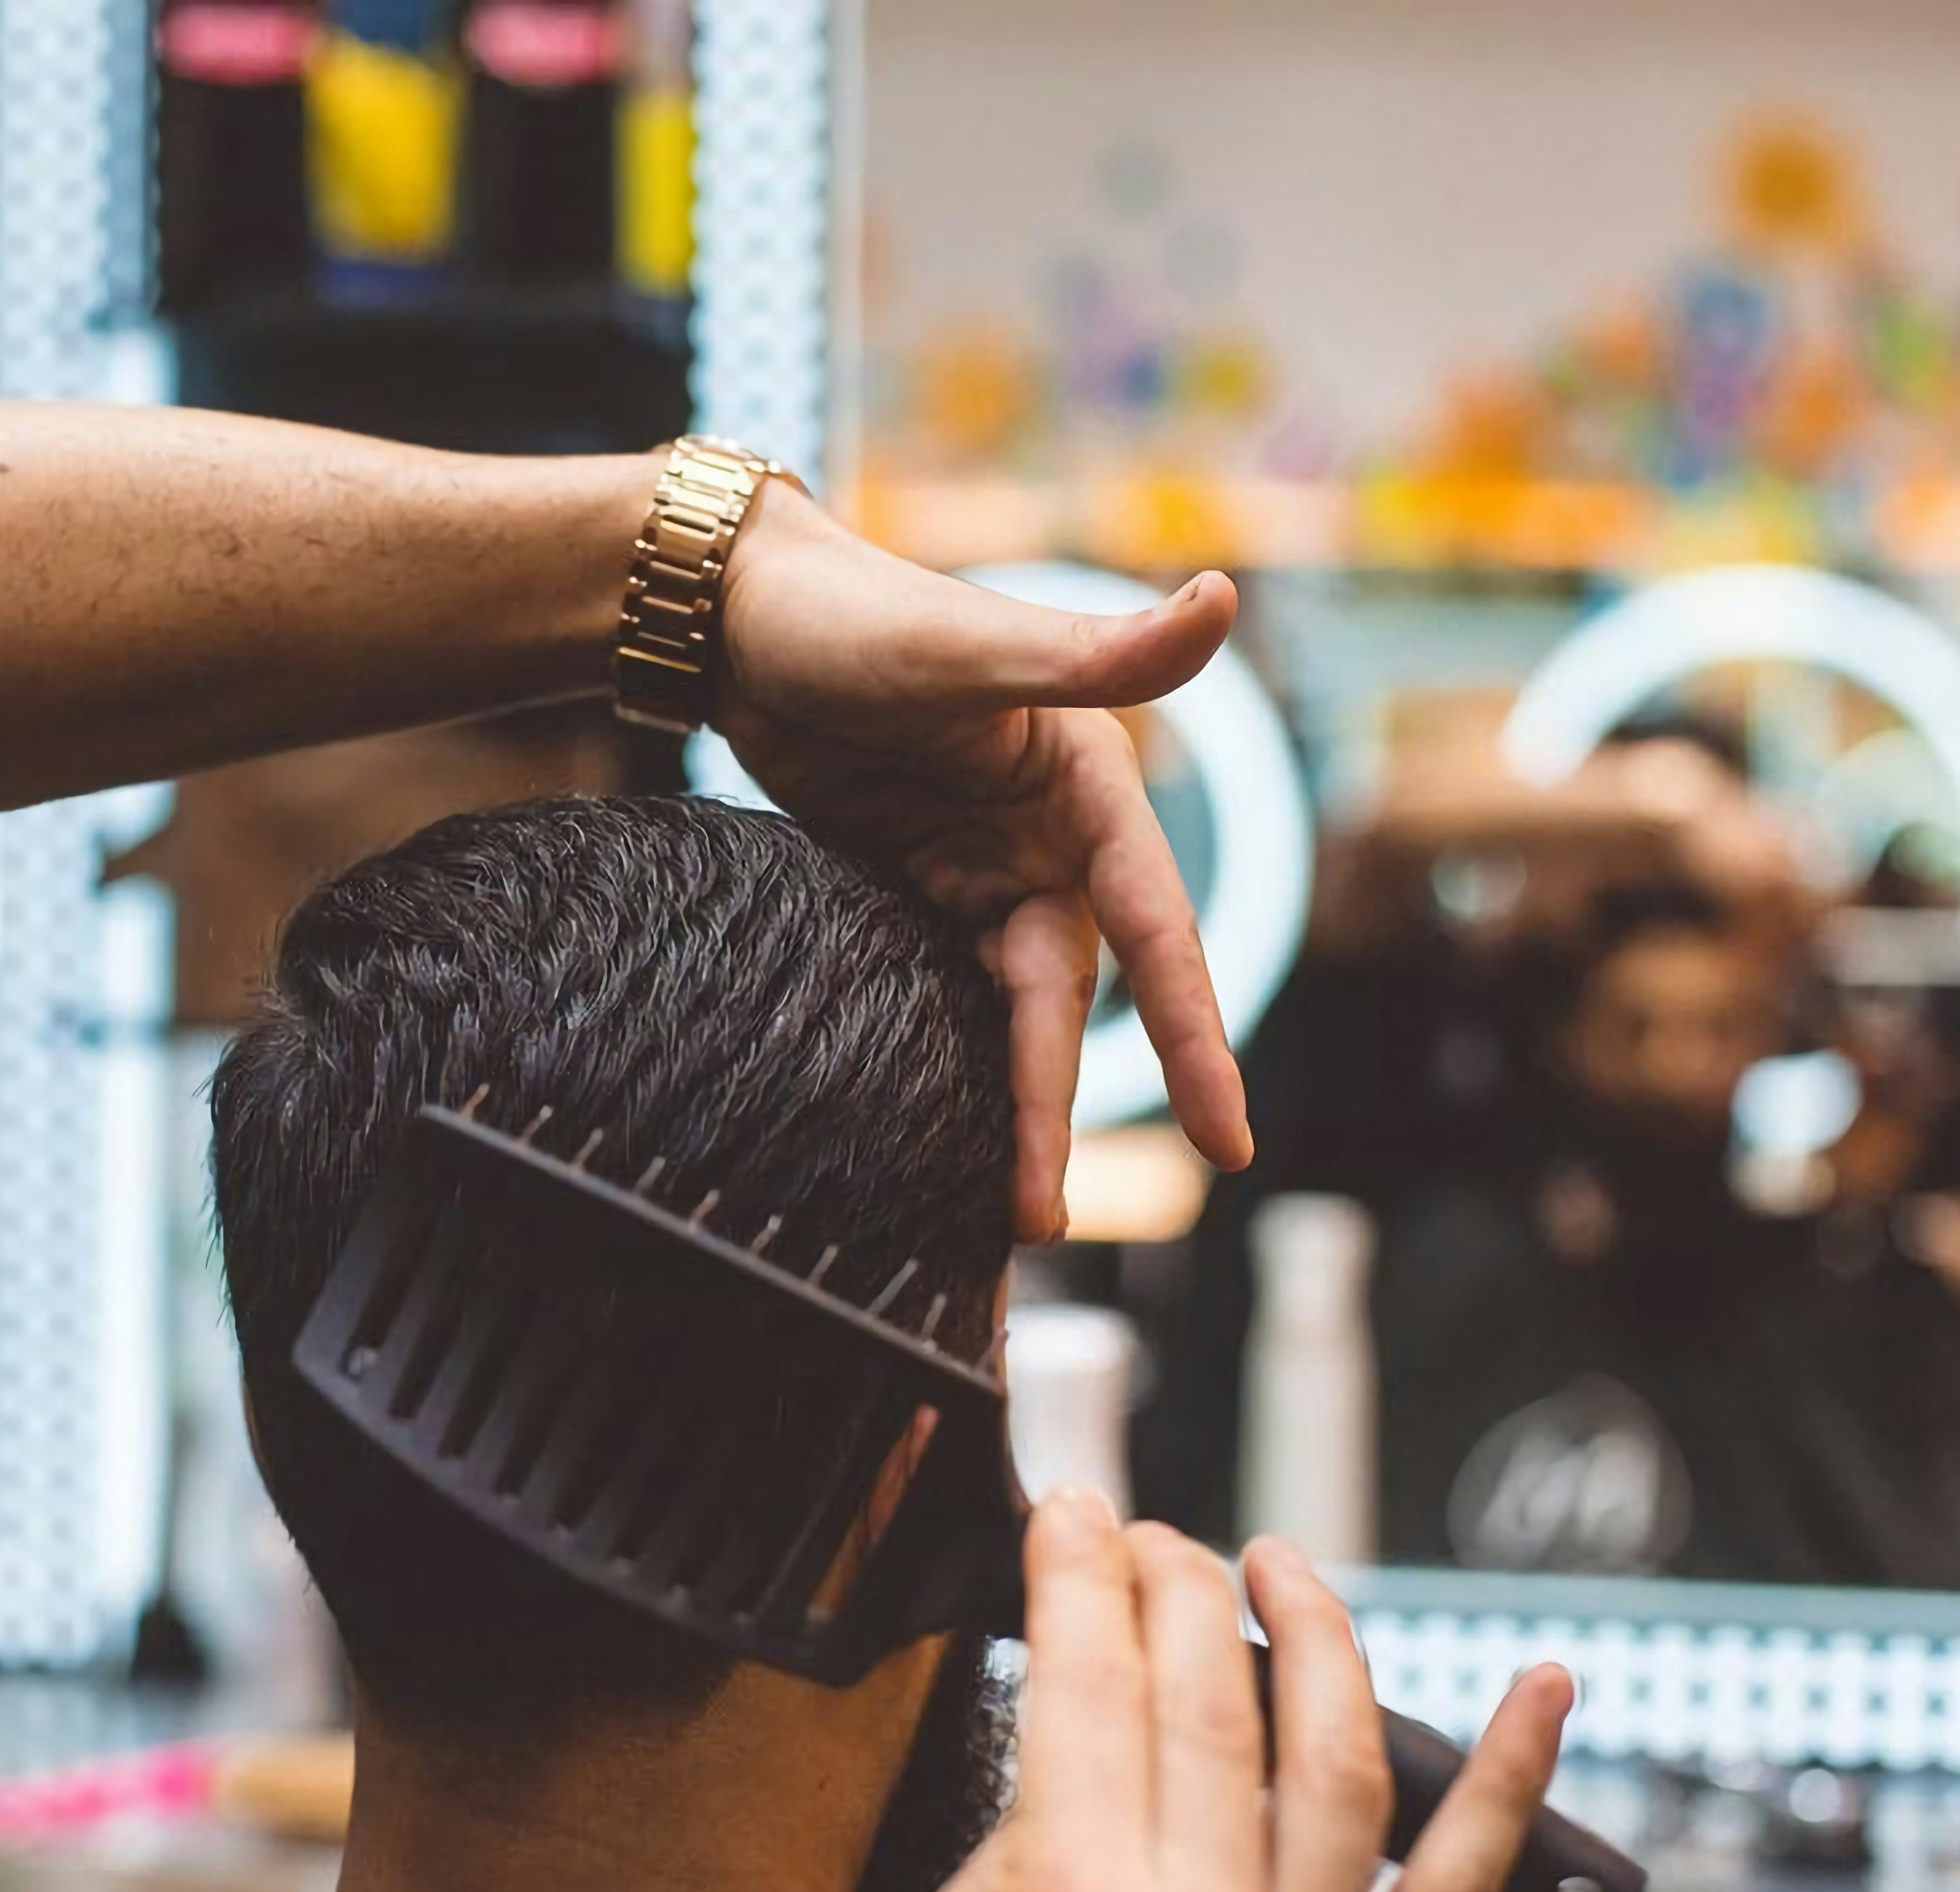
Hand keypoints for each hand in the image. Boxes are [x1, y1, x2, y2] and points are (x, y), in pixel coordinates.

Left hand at [714, 489, 1250, 1237]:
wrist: (733, 616)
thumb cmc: (855, 614)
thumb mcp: (970, 646)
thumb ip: (1092, 651)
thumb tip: (1220, 600)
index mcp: (1089, 790)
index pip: (1156, 932)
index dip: (1191, 1039)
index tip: (1227, 1146)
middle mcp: (1048, 840)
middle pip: (1070, 998)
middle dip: (1059, 1107)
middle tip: (1041, 1222)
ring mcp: (979, 869)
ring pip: (1009, 1011)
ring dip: (1012, 1103)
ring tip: (1004, 1211)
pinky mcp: (913, 888)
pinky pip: (947, 991)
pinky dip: (954, 1058)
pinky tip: (942, 1130)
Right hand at [876, 1499, 1574, 1891]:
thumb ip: (1040, 1813)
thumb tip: (1096, 1688)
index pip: (1091, 1676)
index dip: (1078, 1569)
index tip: (1070, 1516)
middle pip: (1208, 1696)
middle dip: (1172, 1582)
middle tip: (1143, 1540)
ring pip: (1340, 1757)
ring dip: (1315, 1632)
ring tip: (1277, 1568)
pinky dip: (1512, 1785)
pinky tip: (1543, 1689)